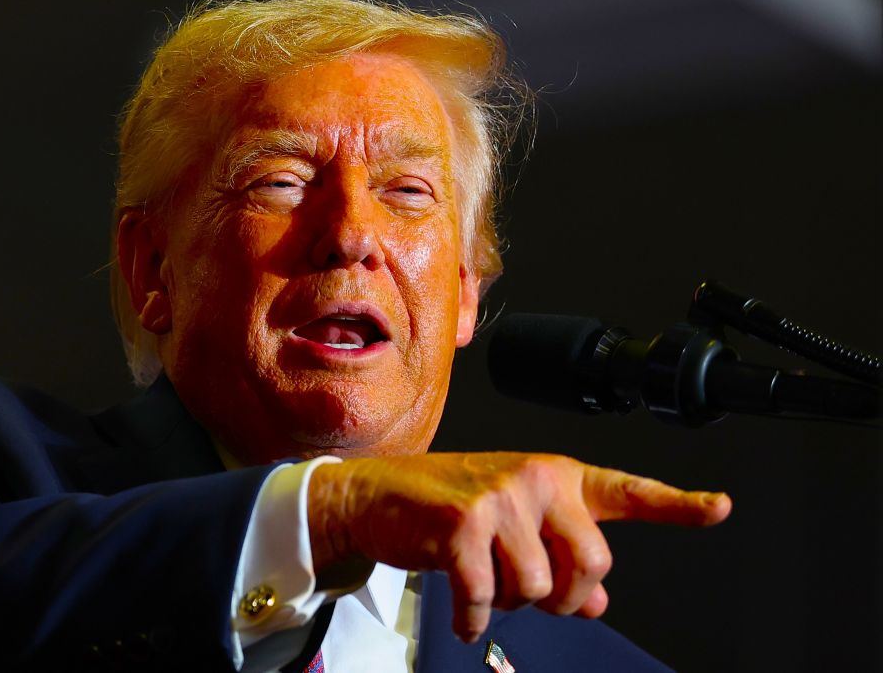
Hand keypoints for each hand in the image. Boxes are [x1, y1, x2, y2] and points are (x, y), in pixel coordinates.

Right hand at [306, 452, 730, 642]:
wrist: (376, 494)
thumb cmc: (447, 508)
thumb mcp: (512, 529)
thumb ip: (560, 561)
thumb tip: (599, 604)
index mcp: (555, 477)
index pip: (626, 492)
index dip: (678, 506)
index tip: (719, 508)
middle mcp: (536, 479)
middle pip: (592, 564)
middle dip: (563, 597)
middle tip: (531, 595)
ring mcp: (500, 498)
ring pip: (537, 589)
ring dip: (507, 602)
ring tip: (479, 579)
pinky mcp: (464, 524)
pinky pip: (486, 598)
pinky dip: (472, 618)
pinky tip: (461, 612)